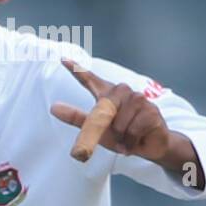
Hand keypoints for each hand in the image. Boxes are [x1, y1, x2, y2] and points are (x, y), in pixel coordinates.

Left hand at [49, 59, 171, 160]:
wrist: (149, 146)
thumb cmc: (121, 135)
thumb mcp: (95, 129)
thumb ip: (76, 118)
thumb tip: (53, 108)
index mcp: (107, 94)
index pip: (90, 80)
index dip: (77, 70)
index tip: (63, 59)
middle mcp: (123, 92)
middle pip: (102, 111)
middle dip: (104, 129)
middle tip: (116, 136)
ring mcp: (139, 99)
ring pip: (118, 122)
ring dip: (121, 135)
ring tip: (128, 136)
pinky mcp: (151, 110)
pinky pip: (133, 129)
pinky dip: (131, 140)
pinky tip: (138, 138)